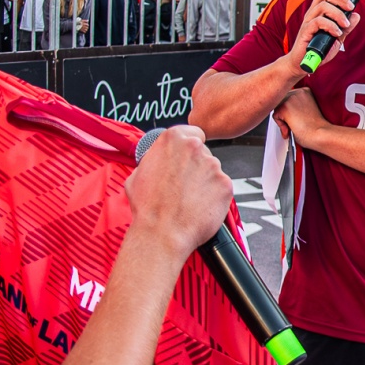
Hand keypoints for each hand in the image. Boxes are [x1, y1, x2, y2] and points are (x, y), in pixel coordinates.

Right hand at [123, 125, 231, 258]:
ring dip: (205, 182)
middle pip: (203, 153)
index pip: (193, 131)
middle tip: (184, 185)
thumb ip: (155, 159)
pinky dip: (214, 196)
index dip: (190, 146)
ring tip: (189, 200)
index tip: (187, 156)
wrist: (162, 233)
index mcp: (173, 139)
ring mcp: (213, 166)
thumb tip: (159, 160)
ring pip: (212, 171)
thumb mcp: (138, 173)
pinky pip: (221, 188)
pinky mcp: (226, 185)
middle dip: (196, 167)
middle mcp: (196, 148)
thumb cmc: (148, 207)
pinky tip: (200, 206)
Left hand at [274, 86, 328, 144]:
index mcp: (305, 91)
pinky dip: (281, 125)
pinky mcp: (284, 106)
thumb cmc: (317, 128)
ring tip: (294, 127)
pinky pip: (275, 116)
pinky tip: (292, 128)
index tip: (296, 118)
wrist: (321, 134)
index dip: (290, 111)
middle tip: (293, 124)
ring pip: (276, 108)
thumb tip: (286, 111)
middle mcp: (298, 91)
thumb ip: (297, 106)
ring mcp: (291, 98)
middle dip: (284, 114)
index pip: (288, 97)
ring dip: (283, 120)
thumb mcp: (307, 110)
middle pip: (280, 101)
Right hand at [283, 0, 360, 75]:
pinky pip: (318, 22)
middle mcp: (313, 13)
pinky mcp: (305, 31)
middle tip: (351, 7)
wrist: (304, 63)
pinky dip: (330, 25)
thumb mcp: (338, 37)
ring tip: (345, 24)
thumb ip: (346, 27)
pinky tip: (337, 33)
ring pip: (322, 6)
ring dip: (338, 14)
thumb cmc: (319, 49)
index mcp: (319, 11)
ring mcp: (308, 21)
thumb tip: (356, 15)